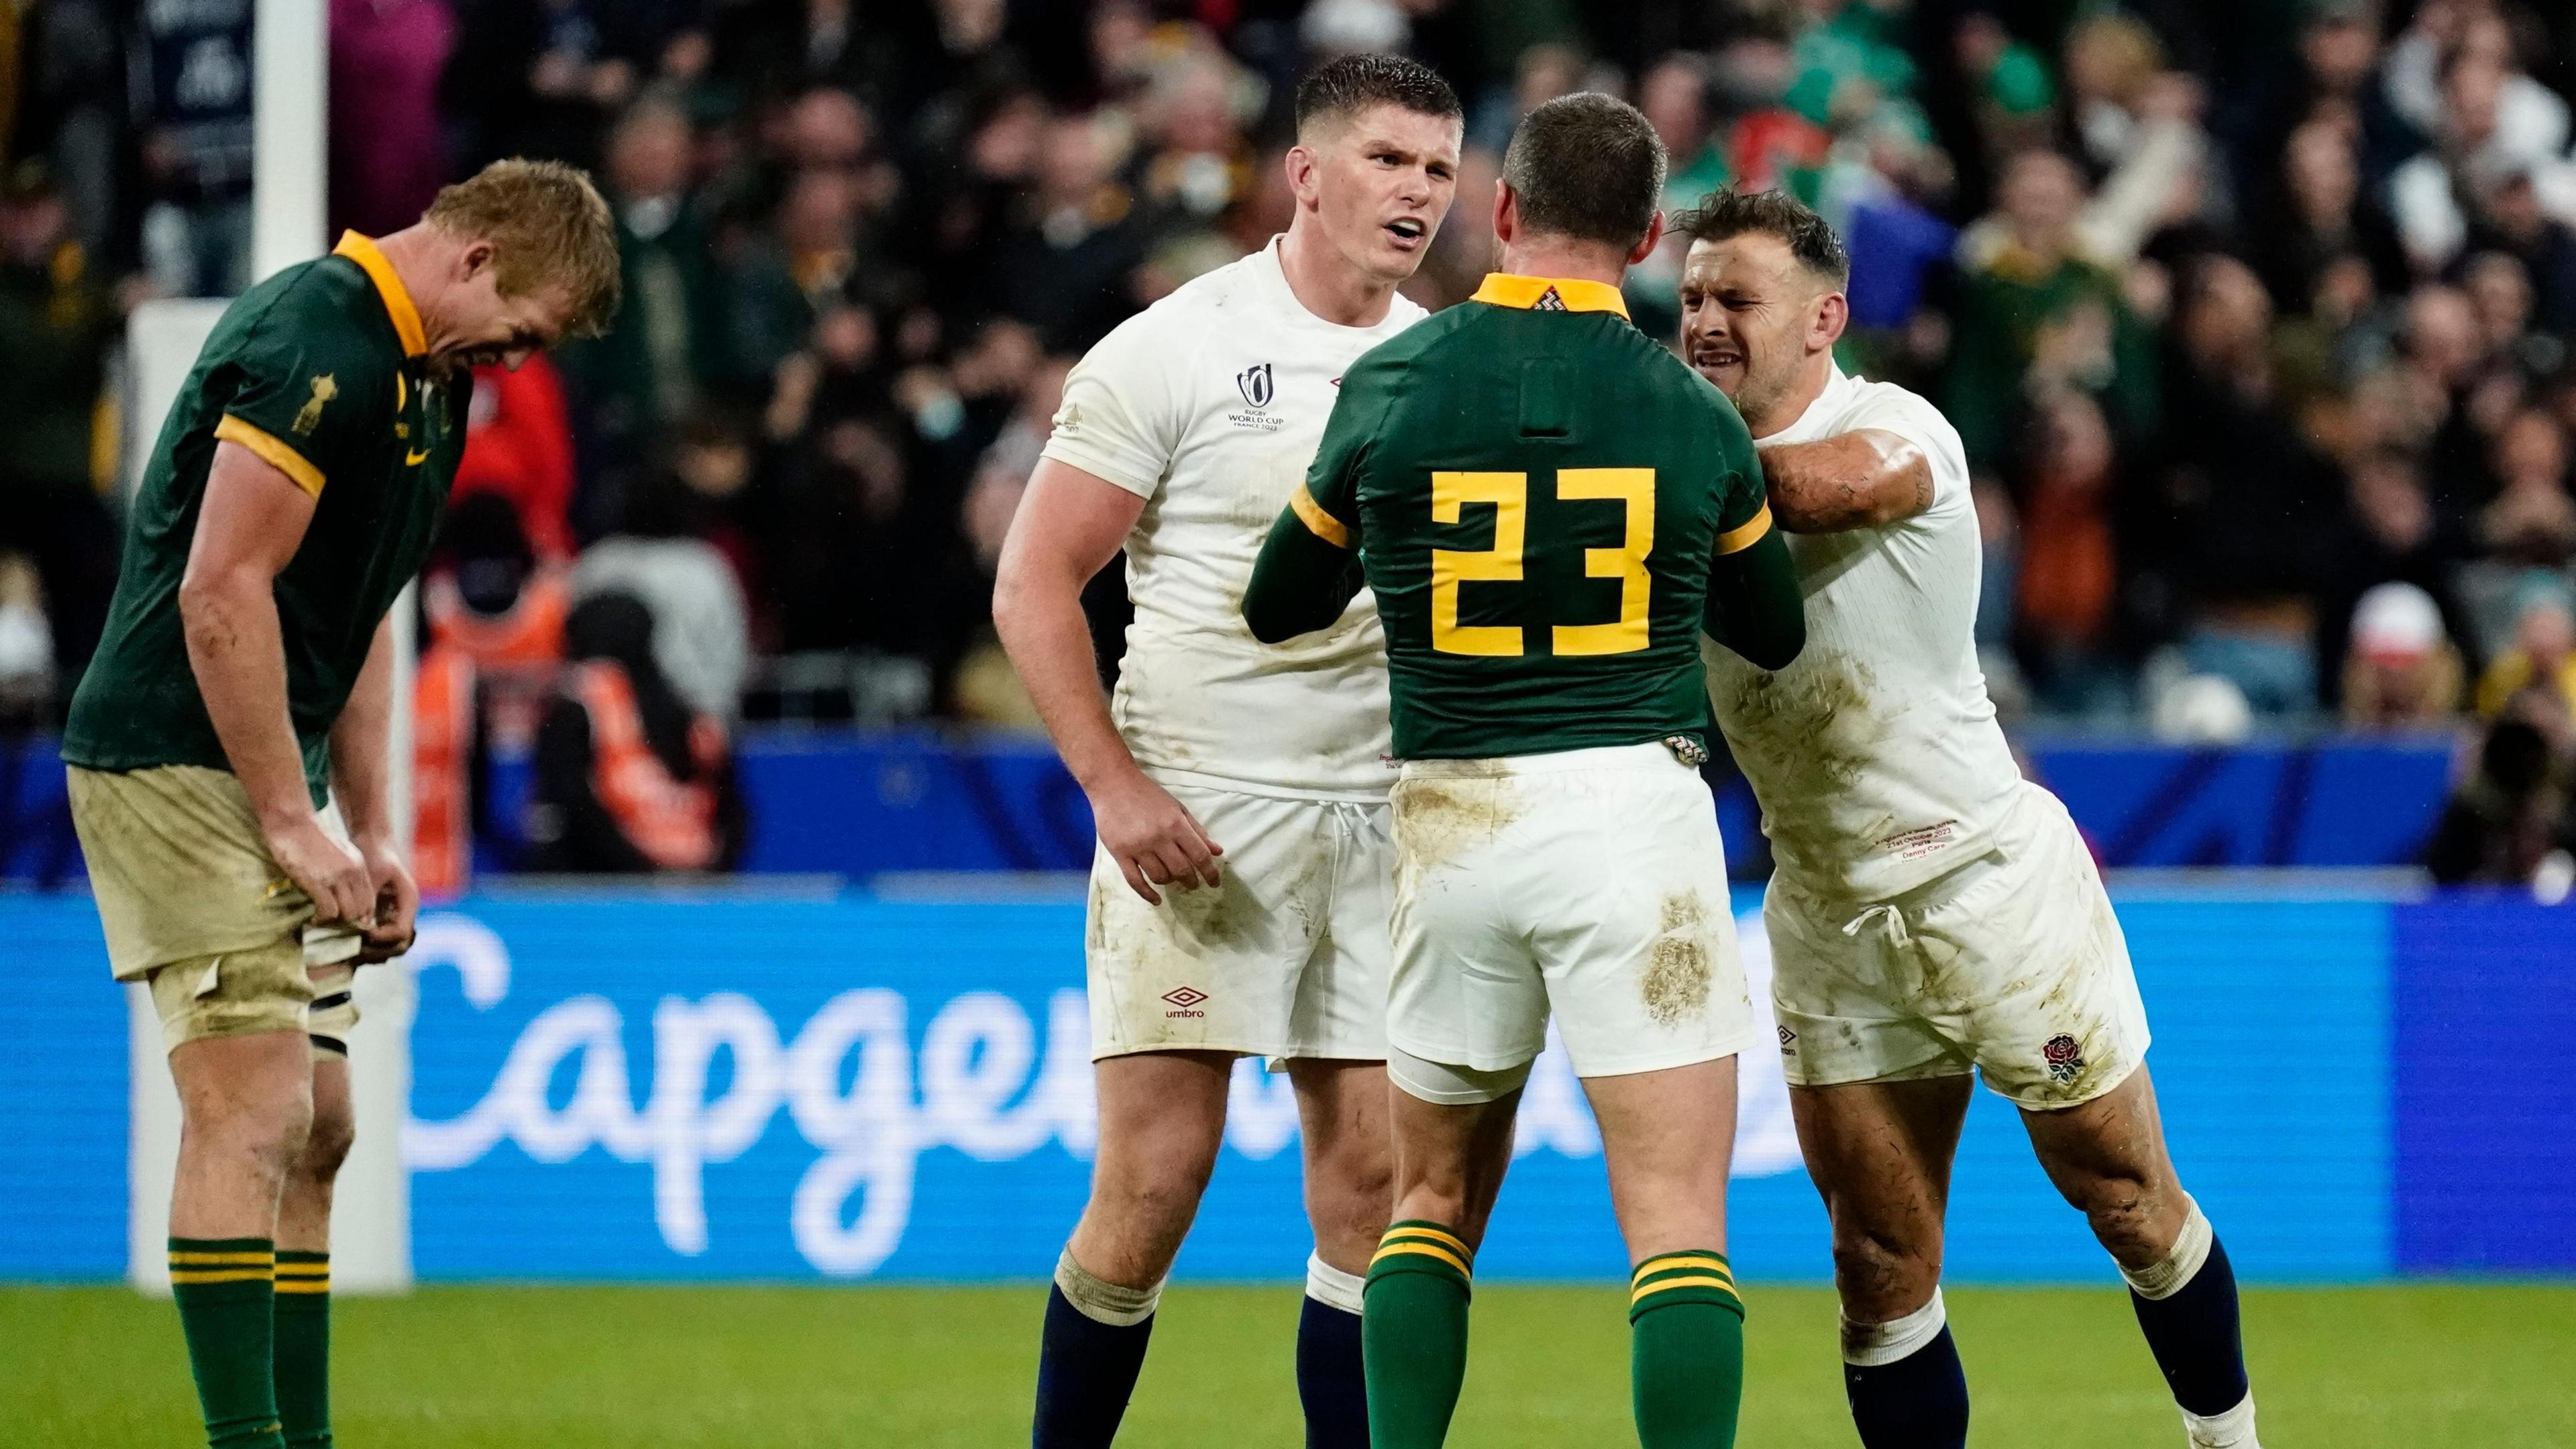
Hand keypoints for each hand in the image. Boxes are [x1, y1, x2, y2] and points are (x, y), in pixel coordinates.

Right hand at [263, 814, 371, 926]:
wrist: (293, 822)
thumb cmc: (310, 836)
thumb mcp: (338, 851)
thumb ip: (345, 869)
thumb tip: (343, 890)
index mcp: (358, 865)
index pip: (370, 898)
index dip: (361, 913)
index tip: (348, 920)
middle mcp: (352, 872)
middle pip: (363, 908)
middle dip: (350, 921)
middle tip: (335, 924)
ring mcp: (336, 877)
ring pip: (349, 913)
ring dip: (336, 922)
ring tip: (324, 921)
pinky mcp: (318, 882)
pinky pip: (329, 910)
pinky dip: (322, 919)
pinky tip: (314, 918)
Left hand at [352, 836, 419, 962]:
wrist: (372, 842)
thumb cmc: (373, 854)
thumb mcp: (372, 876)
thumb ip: (369, 901)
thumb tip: (362, 927)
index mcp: (409, 902)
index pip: (402, 933)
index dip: (382, 938)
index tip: (361, 933)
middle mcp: (405, 913)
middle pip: (400, 945)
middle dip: (379, 950)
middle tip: (355, 947)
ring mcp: (395, 917)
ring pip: (391, 947)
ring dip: (373, 950)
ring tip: (351, 948)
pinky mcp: (383, 917)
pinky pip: (379, 940)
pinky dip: (367, 945)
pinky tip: (348, 942)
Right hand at [1089, 771, 1221, 905]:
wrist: (1113, 784)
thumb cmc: (1148, 794)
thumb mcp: (1177, 808)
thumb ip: (1197, 830)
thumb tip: (1217, 851)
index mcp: (1176, 825)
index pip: (1200, 855)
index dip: (1210, 873)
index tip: (1214, 883)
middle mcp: (1159, 838)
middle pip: (1181, 870)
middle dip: (1191, 881)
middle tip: (1193, 884)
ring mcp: (1138, 847)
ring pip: (1160, 877)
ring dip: (1170, 882)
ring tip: (1172, 879)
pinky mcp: (1120, 854)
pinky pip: (1135, 881)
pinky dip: (1147, 894)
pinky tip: (1156, 899)